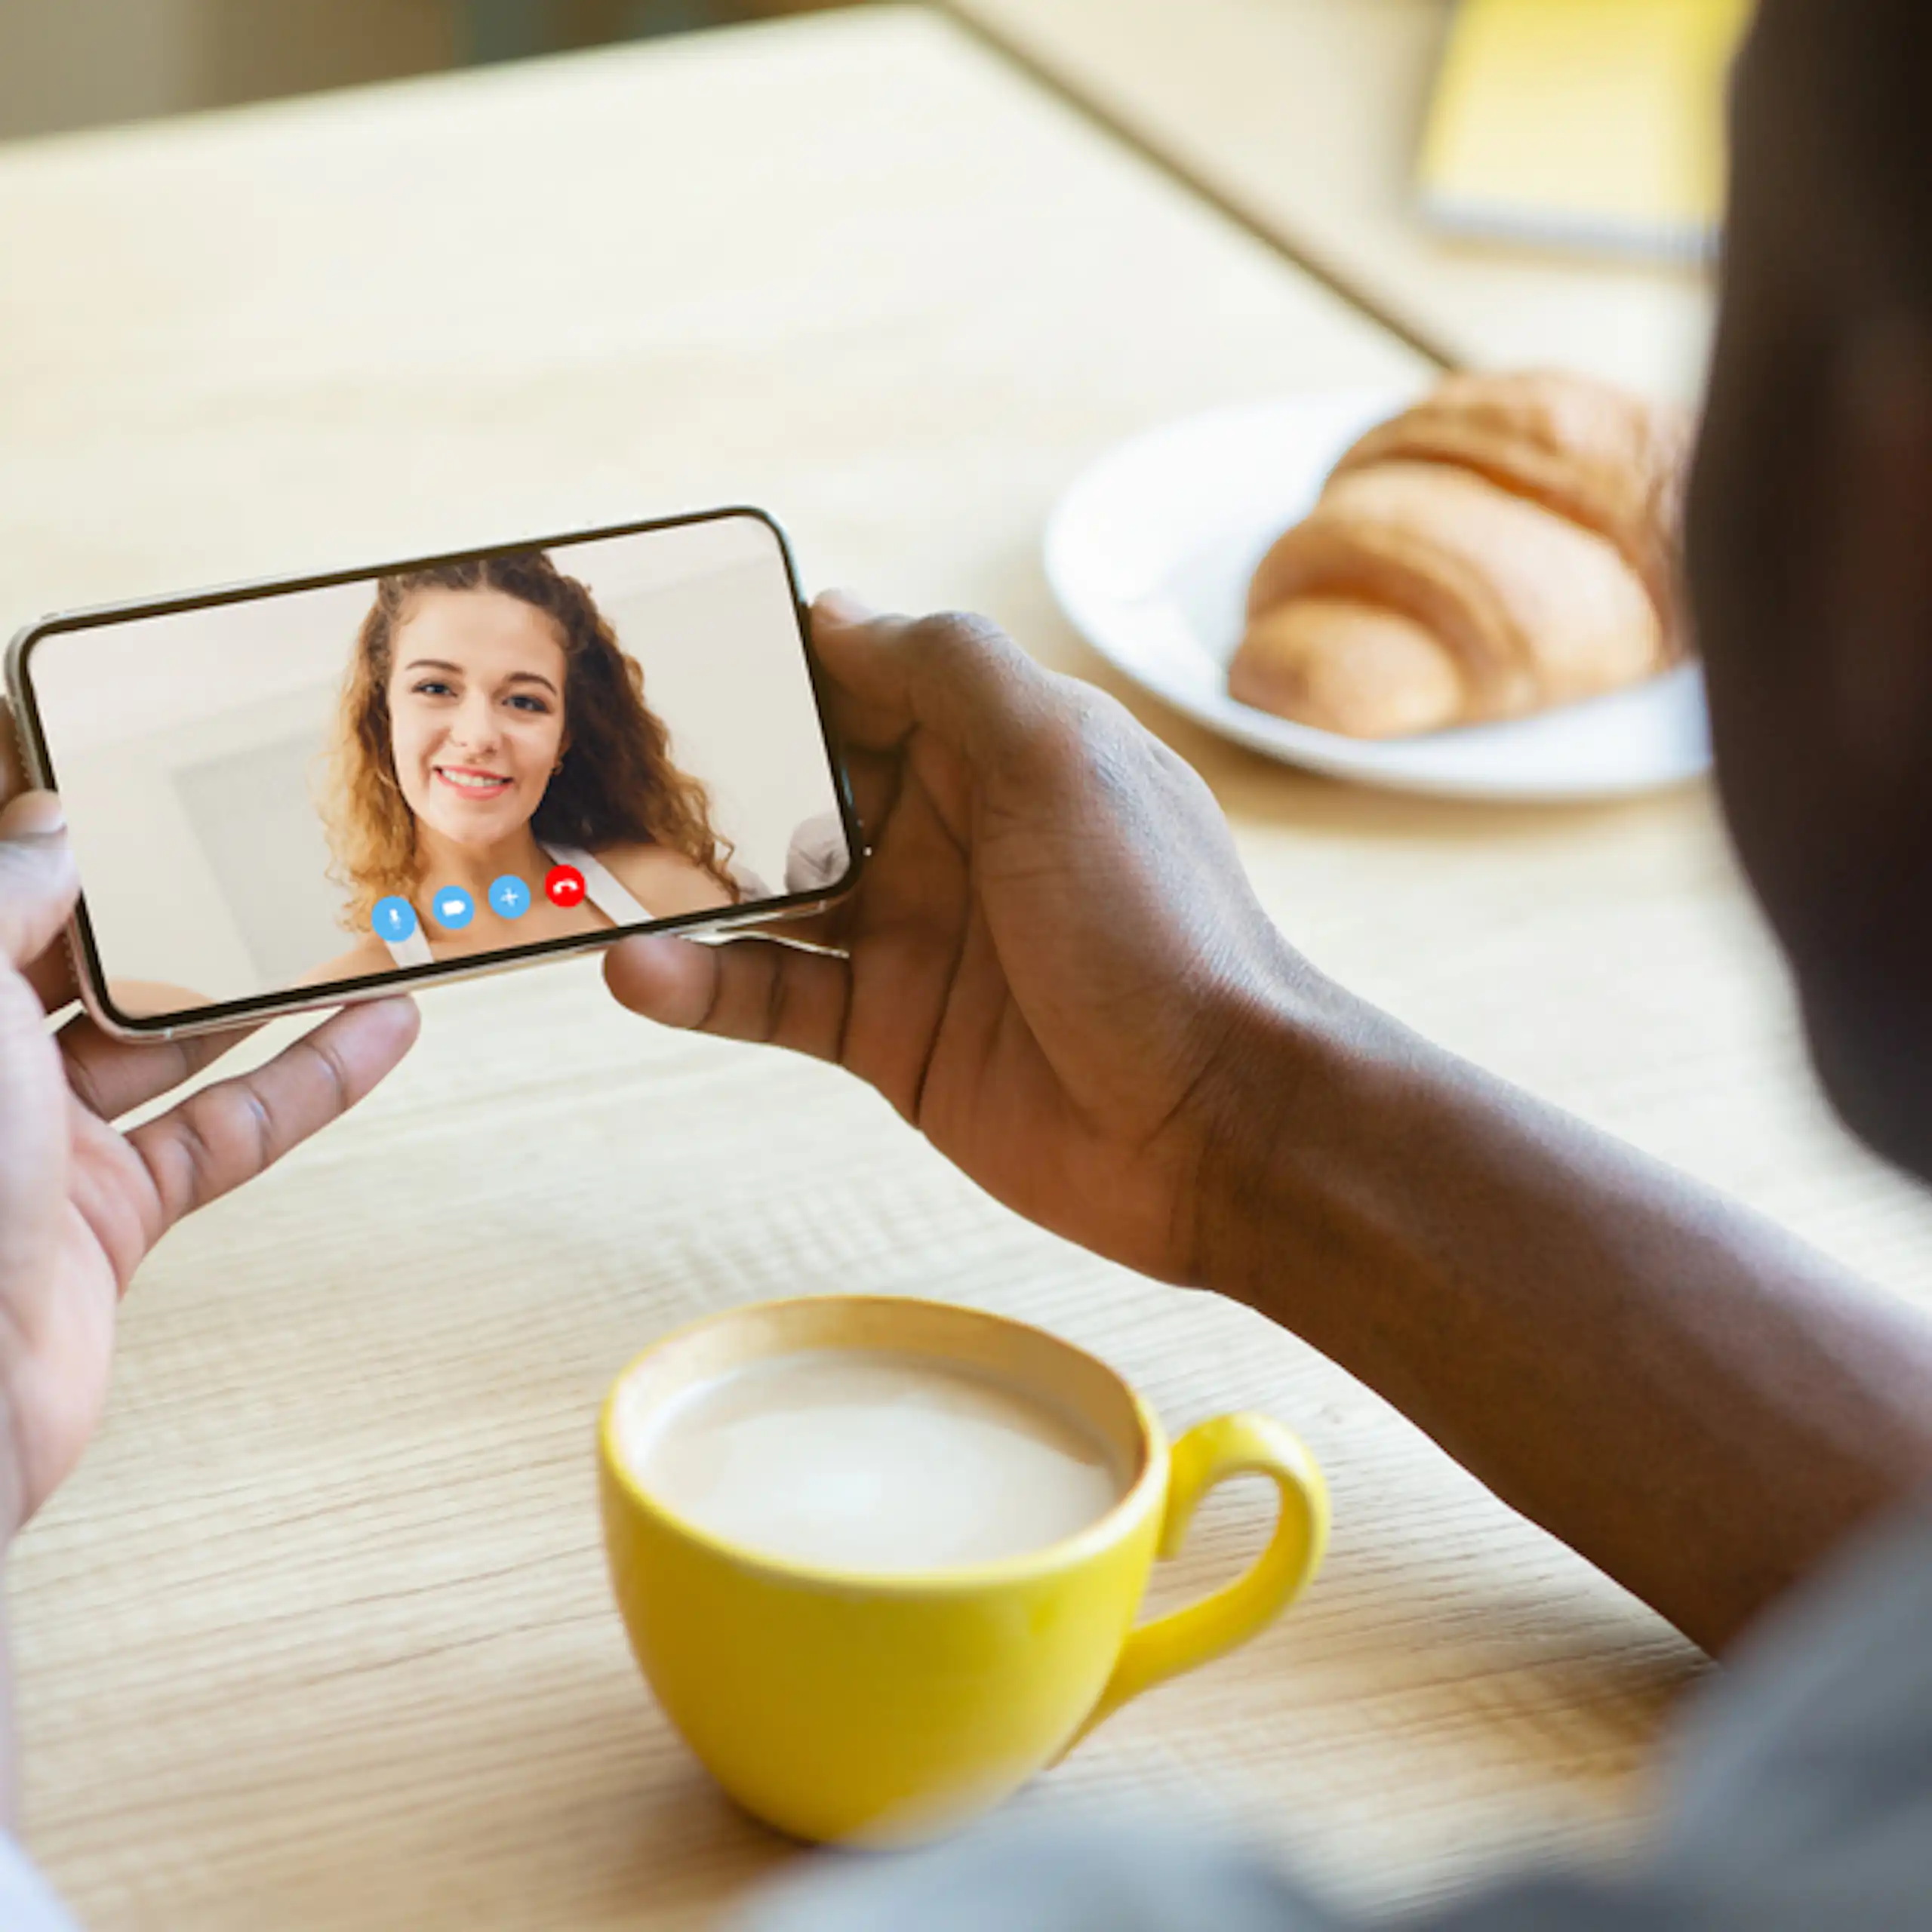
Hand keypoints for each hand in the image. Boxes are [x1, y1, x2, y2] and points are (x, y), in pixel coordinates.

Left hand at [0, 789, 419, 1544]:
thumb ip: (3, 900)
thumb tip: (56, 825)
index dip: (41, 825)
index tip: (107, 760)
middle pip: (82, 958)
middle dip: (164, 900)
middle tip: (243, 833)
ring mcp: (41, 1147)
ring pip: (171, 1043)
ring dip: (259, 987)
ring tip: (344, 924)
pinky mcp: (112, 1216)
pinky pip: (225, 1130)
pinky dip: (309, 1081)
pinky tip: (376, 1028)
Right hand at [605, 595, 1327, 1283]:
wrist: (1216, 1125)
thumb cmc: (1157, 925)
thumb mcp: (1061, 757)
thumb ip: (950, 669)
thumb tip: (833, 610)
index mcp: (999, 748)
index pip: (863, 678)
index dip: (774, 661)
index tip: (666, 644)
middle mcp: (951, 832)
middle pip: (801, 782)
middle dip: (709, 773)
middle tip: (595, 766)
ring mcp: (914, 935)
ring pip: (769, 892)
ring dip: (683, 883)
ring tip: (589, 871)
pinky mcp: (888, 1033)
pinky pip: (771, 995)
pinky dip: (699, 984)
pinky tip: (635, 970)